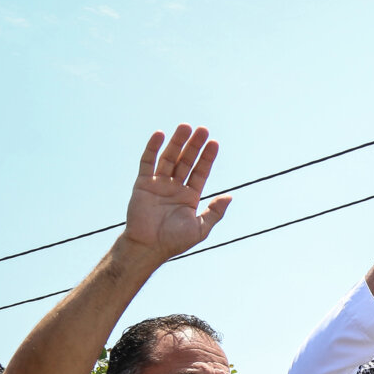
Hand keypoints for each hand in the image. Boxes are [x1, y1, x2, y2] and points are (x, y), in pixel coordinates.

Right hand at [122, 125, 227, 260]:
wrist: (148, 247)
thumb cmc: (174, 241)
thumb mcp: (201, 228)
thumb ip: (215, 212)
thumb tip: (230, 196)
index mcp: (189, 196)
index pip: (200, 172)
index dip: (207, 158)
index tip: (214, 143)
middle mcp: (175, 187)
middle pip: (186, 161)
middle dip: (194, 146)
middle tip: (203, 129)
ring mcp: (158, 184)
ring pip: (169, 158)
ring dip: (177, 142)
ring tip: (186, 126)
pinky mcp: (142, 184)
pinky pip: (148, 163)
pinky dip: (152, 148)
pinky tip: (160, 134)